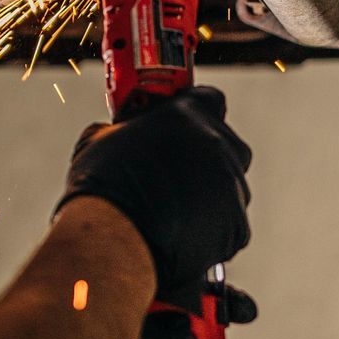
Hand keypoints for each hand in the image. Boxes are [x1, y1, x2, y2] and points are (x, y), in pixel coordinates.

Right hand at [57, 87, 252, 300]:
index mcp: (187, 115)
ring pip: (230, 186)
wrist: (112, 238)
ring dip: (210, 193)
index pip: (210, 99)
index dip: (197, 112)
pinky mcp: (237, 227)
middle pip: (227, 145)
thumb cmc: (102, 184)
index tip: (182, 124)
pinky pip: (231, 222)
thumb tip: (121, 135)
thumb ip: (125, 129)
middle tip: (177, 171)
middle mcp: (217, 146)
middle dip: (207, 156)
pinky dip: (212, 227)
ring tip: (175, 210)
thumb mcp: (101, 137)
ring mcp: (231, 188)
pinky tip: (182, 232)